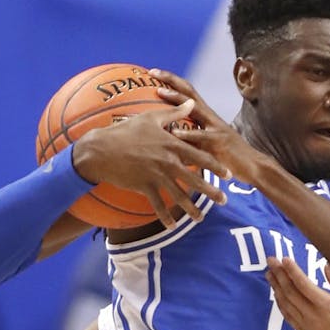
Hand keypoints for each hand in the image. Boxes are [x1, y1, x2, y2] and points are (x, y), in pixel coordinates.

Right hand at [73, 98, 229, 227]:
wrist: (101, 149)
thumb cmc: (126, 131)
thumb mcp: (151, 118)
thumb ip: (175, 112)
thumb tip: (193, 102)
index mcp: (172, 145)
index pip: (200, 157)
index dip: (216, 167)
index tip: (228, 175)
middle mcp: (167, 161)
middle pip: (194, 179)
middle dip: (211, 191)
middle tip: (224, 200)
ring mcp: (155, 175)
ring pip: (178, 196)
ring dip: (191, 209)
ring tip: (200, 218)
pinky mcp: (143, 187)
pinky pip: (157, 205)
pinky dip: (165, 217)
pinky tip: (173, 226)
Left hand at [149, 69, 274, 185]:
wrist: (253, 166)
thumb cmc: (228, 157)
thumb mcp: (207, 144)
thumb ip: (191, 138)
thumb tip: (170, 139)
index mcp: (207, 116)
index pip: (187, 92)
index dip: (171, 80)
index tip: (153, 72)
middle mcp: (210, 117)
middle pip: (189, 92)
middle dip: (170, 80)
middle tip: (152, 71)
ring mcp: (215, 128)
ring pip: (194, 108)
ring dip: (176, 98)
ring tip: (160, 92)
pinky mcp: (218, 142)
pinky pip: (200, 136)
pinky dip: (186, 134)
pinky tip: (173, 132)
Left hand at [265, 257, 329, 329]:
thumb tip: (326, 266)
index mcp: (326, 305)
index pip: (303, 284)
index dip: (292, 270)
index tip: (284, 258)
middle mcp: (312, 315)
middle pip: (290, 292)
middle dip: (279, 274)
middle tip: (270, 260)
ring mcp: (307, 326)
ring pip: (286, 304)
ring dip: (276, 288)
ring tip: (270, 274)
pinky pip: (288, 317)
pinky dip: (281, 304)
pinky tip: (277, 295)